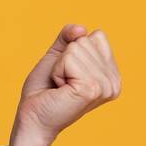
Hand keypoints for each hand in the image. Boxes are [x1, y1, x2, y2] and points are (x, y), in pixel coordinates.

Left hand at [13, 24, 121, 142]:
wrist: (32, 117)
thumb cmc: (44, 90)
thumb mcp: (57, 56)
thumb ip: (69, 37)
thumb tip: (81, 28)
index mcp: (112, 74)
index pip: (97, 36)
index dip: (73, 50)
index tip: (68, 73)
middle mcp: (114, 82)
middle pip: (86, 41)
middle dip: (65, 59)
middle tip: (61, 82)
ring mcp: (105, 86)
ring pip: (77, 48)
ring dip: (60, 67)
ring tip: (60, 87)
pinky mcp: (92, 89)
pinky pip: (69, 59)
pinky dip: (57, 71)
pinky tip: (60, 89)